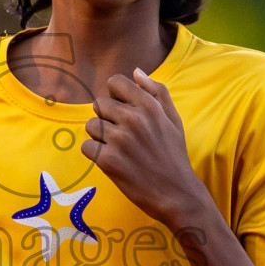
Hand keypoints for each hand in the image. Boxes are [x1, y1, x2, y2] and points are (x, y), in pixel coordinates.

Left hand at [82, 69, 208, 227]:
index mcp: (149, 106)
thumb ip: (157, 92)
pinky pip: (87, 147)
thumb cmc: (174, 156)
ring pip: (91, 126)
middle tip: (123, 136)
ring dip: (100, 137)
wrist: (177, 194)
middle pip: (99, 104)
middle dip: (107, 118)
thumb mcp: (173, 120)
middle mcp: (133, 119)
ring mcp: (119, 140)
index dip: (115, 96)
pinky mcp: (108, 161)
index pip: (115, 82)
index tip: (123, 110)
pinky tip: (113, 162)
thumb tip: (136, 72)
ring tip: (119, 150)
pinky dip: (96, 155)